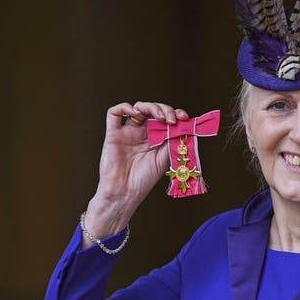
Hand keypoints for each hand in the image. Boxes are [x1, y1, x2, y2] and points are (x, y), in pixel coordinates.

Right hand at [82, 101, 188, 239]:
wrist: (125, 193)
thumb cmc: (144, 180)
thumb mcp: (165, 159)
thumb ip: (173, 141)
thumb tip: (186, 126)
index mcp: (156, 139)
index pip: (166, 119)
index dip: (175, 114)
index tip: (184, 117)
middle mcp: (142, 133)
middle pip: (153, 110)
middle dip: (165, 109)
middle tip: (172, 119)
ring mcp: (127, 132)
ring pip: (138, 107)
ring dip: (150, 107)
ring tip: (159, 117)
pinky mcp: (113, 134)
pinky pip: (114, 113)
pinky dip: (125, 107)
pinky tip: (137, 114)